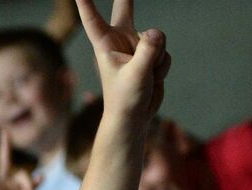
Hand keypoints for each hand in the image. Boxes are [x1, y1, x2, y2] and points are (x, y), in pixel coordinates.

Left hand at [0, 133, 39, 189]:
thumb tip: (32, 188)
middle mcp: (3, 185)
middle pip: (4, 161)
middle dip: (5, 147)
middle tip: (4, 132)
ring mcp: (16, 186)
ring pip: (24, 177)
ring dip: (27, 185)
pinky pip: (34, 182)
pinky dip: (37, 181)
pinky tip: (42, 178)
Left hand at [75, 0, 170, 120]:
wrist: (134, 117)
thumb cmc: (125, 99)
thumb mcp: (136, 76)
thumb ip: (147, 53)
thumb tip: (157, 31)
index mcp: (106, 44)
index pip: (93, 18)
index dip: (86, 3)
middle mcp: (120, 40)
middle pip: (125, 7)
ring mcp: (136, 46)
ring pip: (158, 39)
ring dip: (157, 59)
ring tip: (145, 77)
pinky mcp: (150, 54)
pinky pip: (165, 52)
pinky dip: (162, 67)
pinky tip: (152, 78)